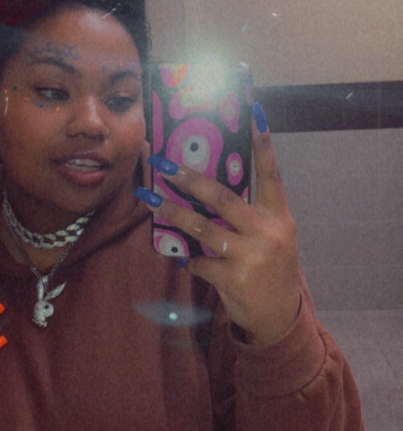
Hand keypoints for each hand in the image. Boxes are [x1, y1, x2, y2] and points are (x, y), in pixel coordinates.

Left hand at [138, 103, 300, 343]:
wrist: (280, 316)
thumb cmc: (272, 269)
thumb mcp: (271, 237)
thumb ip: (248, 216)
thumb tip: (207, 193)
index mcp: (279, 217)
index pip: (272, 174)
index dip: (264, 145)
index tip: (254, 114)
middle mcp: (268, 232)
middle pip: (223, 197)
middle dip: (190, 178)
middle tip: (163, 163)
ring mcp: (251, 256)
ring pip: (202, 227)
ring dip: (172, 211)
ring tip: (149, 198)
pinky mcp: (234, 279)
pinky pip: (198, 262)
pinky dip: (188, 259)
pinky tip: (184, 258)